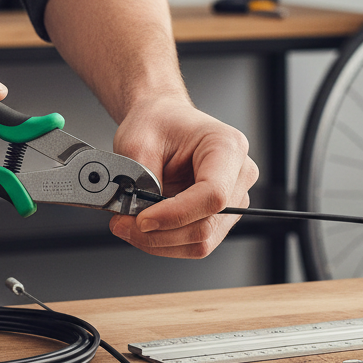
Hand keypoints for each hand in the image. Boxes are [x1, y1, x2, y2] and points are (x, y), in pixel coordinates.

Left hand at [108, 95, 258, 257]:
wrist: (164, 120)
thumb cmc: (158, 122)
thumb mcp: (139, 142)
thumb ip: (139, 179)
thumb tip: (135, 214)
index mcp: (227, 146)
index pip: (212, 194)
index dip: (175, 215)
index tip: (142, 219)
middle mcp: (239, 174)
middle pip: (207, 225)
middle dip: (160, 234)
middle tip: (123, 224)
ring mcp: (233, 198)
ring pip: (202, 242)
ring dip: (161, 242)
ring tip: (129, 226)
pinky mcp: (221, 217)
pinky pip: (196, 242)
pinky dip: (166, 242)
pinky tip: (146, 228)